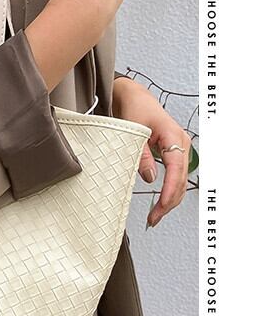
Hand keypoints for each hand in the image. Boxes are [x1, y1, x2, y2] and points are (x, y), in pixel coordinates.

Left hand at [112, 77, 191, 227]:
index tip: (161, 205)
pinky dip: (169, 192)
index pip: (176, 168)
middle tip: (154, 219)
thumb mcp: (133, 131)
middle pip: (181, 180)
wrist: (134, 97)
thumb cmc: (134, 108)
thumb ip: (141, 155)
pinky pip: (175, 177)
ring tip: (155, 216)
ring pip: (180, 181)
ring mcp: (180, 149)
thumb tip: (150, 178)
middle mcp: (182, 144)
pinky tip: (160, 204)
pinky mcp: (174, 154)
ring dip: (170, 200)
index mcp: (174, 136)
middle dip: (169, 202)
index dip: (169, 189)